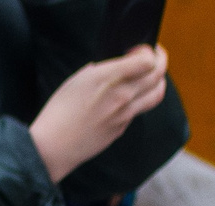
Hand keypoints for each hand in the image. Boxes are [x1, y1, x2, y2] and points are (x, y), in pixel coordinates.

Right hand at [30, 45, 169, 182]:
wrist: (54, 146)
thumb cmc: (60, 111)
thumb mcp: (79, 79)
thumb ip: (103, 69)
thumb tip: (120, 66)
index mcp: (109, 78)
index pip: (147, 60)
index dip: (148, 51)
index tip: (140, 50)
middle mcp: (122, 96)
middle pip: (158, 74)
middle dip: (160, 61)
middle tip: (155, 57)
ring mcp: (125, 115)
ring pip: (157, 94)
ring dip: (158, 81)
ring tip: (151, 77)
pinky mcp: (122, 129)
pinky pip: (139, 110)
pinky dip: (140, 100)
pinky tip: (127, 98)